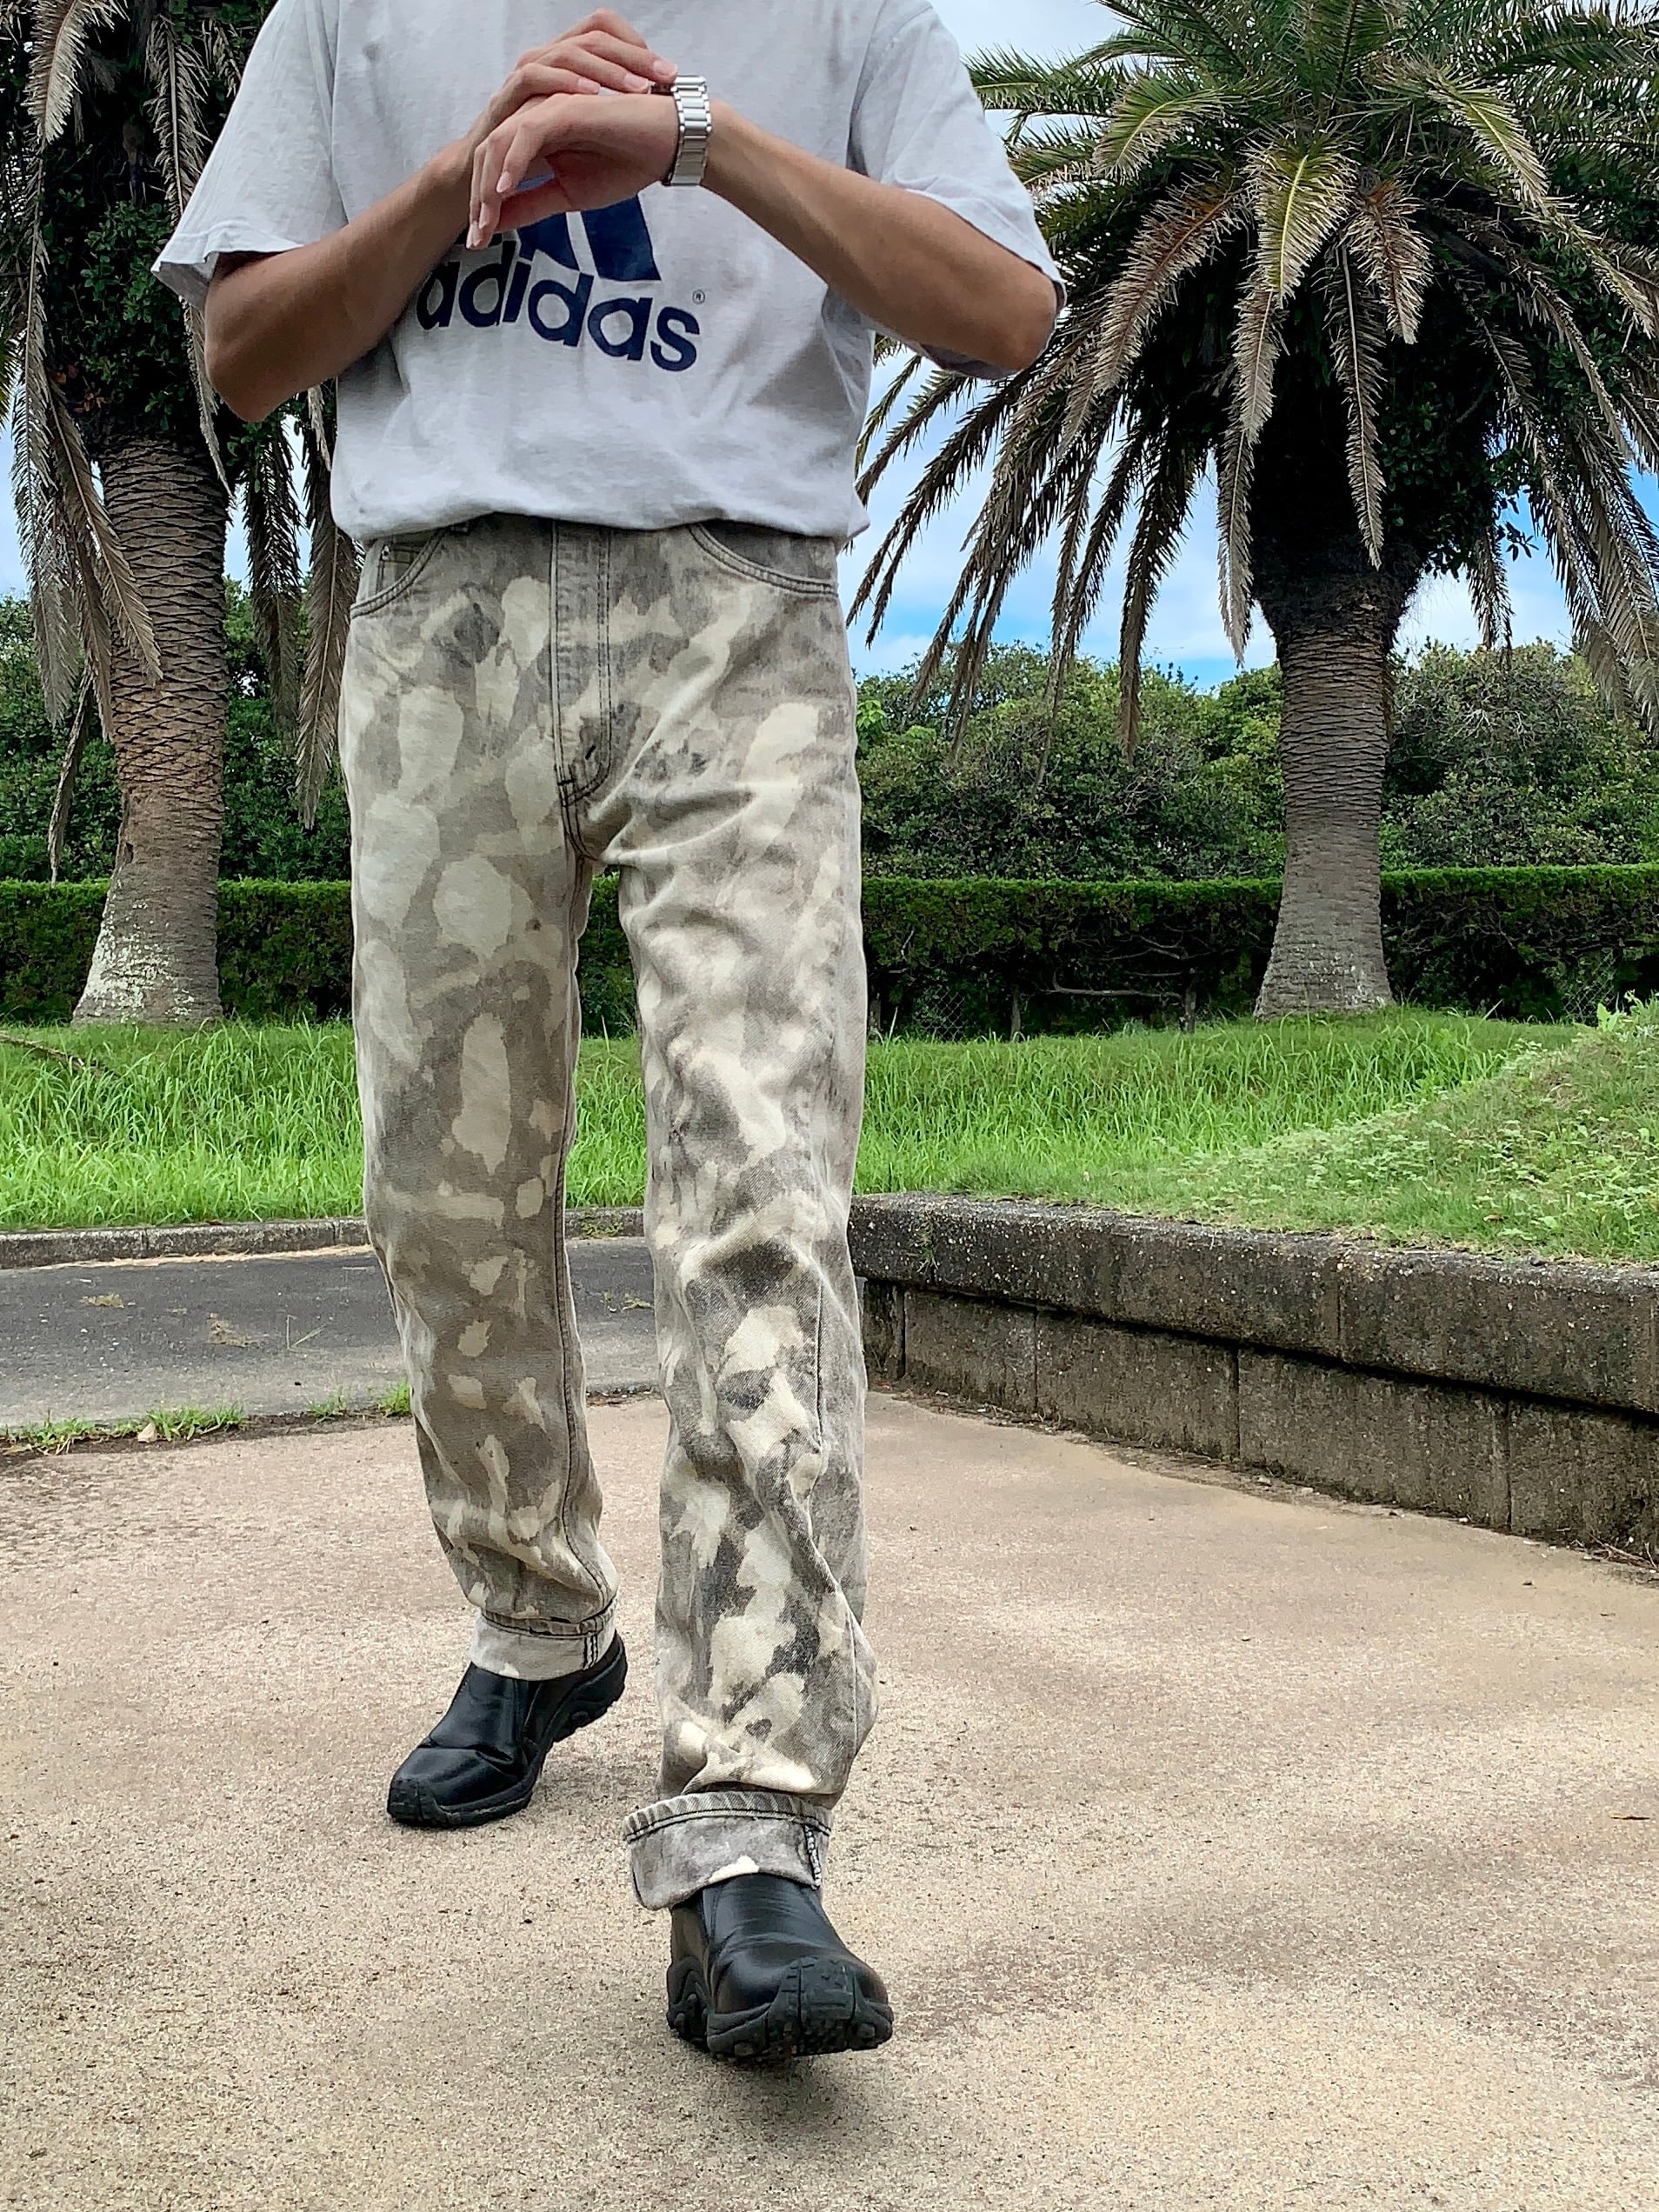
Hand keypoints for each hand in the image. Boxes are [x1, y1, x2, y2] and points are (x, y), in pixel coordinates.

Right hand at [461, 12, 675, 156]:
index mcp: (566, 67)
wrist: (479, 182)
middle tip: (666, 76)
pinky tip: (590, 95)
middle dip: (633, 57)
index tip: (671, 76)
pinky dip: (563, 82)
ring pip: (567, 52)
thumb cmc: (531, 159)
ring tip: (638, 87)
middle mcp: (546, 62)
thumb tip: (652, 118)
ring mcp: (525, 75)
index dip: (638, 50)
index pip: (606, 38)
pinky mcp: (505, 97)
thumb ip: (606, 122)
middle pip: (593, 37)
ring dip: (604, 69)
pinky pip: (534, 77)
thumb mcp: (579, 140)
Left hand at [467, 92, 679, 247]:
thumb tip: (496, 224)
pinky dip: (513, 161)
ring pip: (501, 143)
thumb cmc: (626, 163)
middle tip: (476, 238)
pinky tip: (506, 191)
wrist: (667, 145)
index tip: (479, 241)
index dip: (483, 204)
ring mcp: (548, 109)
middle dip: (478, 197)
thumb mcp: (570, 195)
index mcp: (535, 136)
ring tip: (486, 221)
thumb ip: (532, 204)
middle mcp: (535, 118)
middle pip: (488, 154)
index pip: (494, 167)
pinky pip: (527, 133)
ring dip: (489, 184)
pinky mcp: (565, 107)